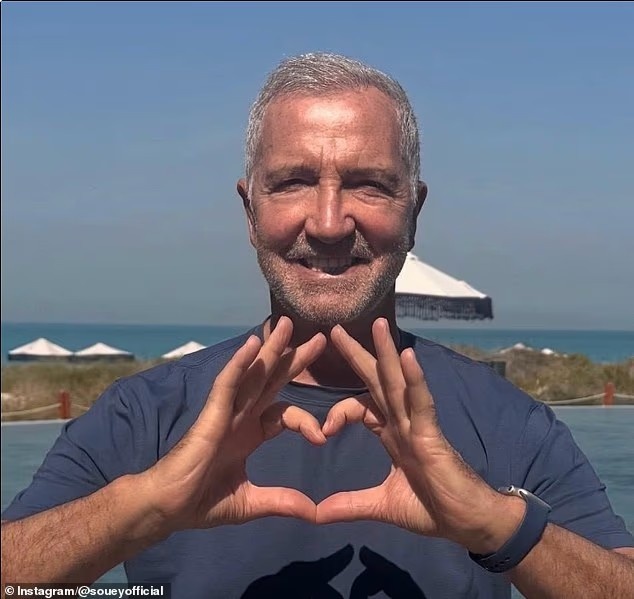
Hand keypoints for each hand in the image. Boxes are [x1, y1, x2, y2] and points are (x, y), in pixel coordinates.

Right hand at [140, 316, 325, 533]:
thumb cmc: (202, 502)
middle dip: (295, 360)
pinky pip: (227, 383)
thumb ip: (282, 501)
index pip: (286, 414)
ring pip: (252, 374)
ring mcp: (227, 412)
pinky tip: (253, 343)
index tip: (322, 437)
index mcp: (251, 434)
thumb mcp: (251, 502)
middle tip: (319, 339)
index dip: (306, 420)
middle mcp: (242, 417)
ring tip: (286, 323)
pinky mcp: (212, 413)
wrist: (168, 508)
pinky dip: (240, 363)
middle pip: (273, 381)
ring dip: (270, 348)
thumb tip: (314, 513)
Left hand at [316, 318, 524, 553]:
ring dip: (388, 353)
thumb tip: (315, 513)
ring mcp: (418, 425)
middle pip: (377, 381)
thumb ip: (350, 504)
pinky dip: (414, 380)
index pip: (361, 407)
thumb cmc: (433, 509)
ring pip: (399, 384)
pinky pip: (422, 402)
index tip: (324, 431)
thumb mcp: (382, 506)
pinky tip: (407, 357)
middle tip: (336, 329)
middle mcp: (403, 423)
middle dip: (357, 356)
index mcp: (392, 434)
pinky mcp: (432, 435)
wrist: (468, 525)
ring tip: (377, 324)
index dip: (340, 411)